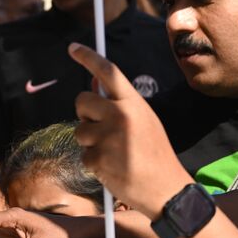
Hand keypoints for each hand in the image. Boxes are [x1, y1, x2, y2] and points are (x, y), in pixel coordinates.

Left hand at [68, 43, 193, 216]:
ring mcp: (107, 137)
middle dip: (85, 113)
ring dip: (90, 142)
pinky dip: (94, 163)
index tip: (72, 48)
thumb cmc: (155, 154)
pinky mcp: (97, 159)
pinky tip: (113, 168)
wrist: (165, 189)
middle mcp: (119, 115)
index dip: (88, 57)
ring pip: (79, 130)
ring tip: (114, 153)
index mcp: (134, 103)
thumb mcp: (144, 122)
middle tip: (99, 126)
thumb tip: (93, 85)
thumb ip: (120, 104)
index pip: (107, 71)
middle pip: (81, 101)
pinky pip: (83, 155)